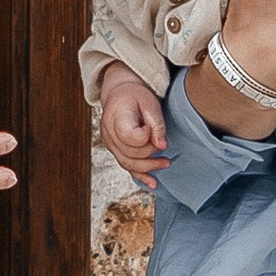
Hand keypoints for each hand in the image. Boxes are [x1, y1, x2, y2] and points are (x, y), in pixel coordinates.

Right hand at [97, 63, 168, 179]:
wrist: (120, 93)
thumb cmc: (135, 95)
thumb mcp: (150, 102)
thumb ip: (156, 124)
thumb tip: (162, 146)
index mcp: (116, 118)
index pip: (131, 138)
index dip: (146, 136)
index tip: (150, 126)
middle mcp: (109, 133)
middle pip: (130, 154)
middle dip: (150, 153)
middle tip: (164, 144)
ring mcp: (110, 144)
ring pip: (128, 163)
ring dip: (148, 167)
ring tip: (166, 163)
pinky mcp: (114, 150)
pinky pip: (126, 166)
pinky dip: (140, 176)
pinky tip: (152, 182)